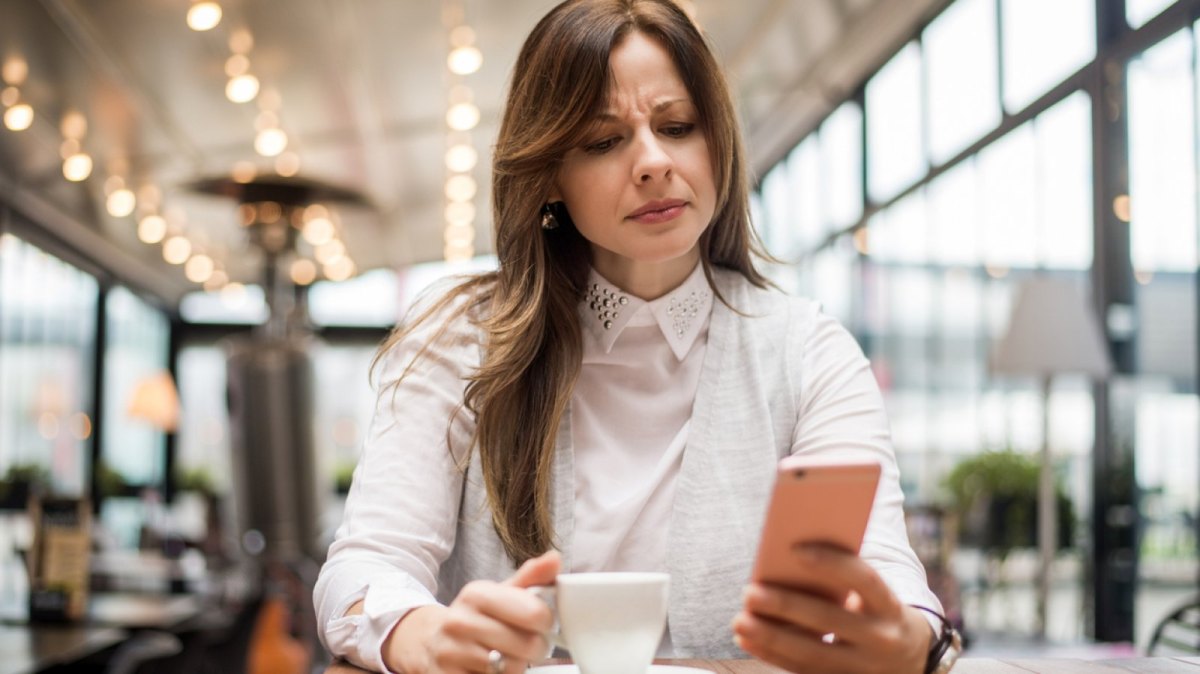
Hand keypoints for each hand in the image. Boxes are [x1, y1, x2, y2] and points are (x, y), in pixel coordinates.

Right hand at [385, 550, 559, 673]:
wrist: (428, 641)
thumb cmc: (473, 616)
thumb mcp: (498, 593)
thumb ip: (530, 578)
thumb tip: (554, 560)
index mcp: (476, 595)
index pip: (534, 612)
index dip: (547, 621)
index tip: (543, 622)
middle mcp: (460, 623)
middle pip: (528, 645)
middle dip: (537, 648)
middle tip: (530, 644)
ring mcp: (452, 654)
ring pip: (512, 669)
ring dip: (518, 666)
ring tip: (510, 656)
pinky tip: (493, 670)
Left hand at [732, 545, 931, 673]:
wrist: (908, 658)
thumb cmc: (875, 610)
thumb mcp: (873, 593)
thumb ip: (843, 576)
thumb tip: (790, 556)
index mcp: (889, 605)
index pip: (863, 579)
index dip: (832, 563)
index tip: (794, 549)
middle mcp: (880, 638)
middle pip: (828, 620)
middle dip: (786, 606)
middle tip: (749, 593)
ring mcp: (862, 667)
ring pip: (812, 654)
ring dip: (771, 637)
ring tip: (740, 621)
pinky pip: (803, 671)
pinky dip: (773, 655)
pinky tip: (748, 640)